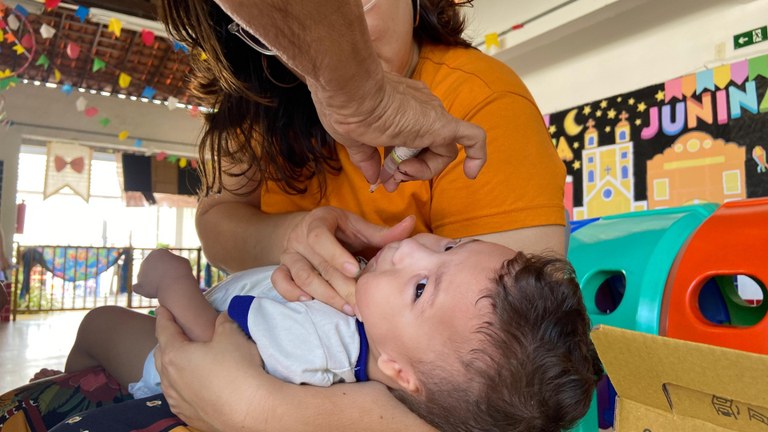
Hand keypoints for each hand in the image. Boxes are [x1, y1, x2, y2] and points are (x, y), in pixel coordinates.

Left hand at [133, 250, 193, 298]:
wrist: (175, 285)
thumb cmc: (181, 272)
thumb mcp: (182, 262)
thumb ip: (174, 261)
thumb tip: (170, 265)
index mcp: (157, 252)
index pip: (162, 260)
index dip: (170, 266)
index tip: (176, 271)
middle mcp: (146, 260)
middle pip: (153, 268)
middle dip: (159, 274)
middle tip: (169, 280)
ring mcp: (140, 272)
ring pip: (146, 278)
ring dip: (152, 282)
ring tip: (163, 287)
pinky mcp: (139, 285)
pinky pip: (137, 288)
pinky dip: (140, 289)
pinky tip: (145, 291)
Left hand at [154, 307, 264, 431]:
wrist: (252, 409)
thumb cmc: (238, 369)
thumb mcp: (232, 335)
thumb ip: (223, 322)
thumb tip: (222, 318)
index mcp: (175, 355)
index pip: (164, 330)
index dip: (163, 316)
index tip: (162, 308)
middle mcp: (170, 379)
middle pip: (161, 354)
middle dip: (166, 341)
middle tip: (175, 332)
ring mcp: (177, 400)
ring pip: (167, 378)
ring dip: (171, 365)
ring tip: (183, 358)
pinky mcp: (188, 415)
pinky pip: (177, 396)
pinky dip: (180, 385)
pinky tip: (191, 384)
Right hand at [271, 208, 413, 314]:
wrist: (307, 230)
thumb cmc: (339, 230)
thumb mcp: (357, 227)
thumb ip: (382, 232)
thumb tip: (411, 224)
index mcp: (319, 222)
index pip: (321, 237)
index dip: (336, 255)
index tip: (356, 271)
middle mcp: (300, 238)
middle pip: (318, 265)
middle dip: (341, 286)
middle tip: (361, 304)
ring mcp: (289, 255)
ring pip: (302, 277)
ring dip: (324, 295)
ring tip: (346, 309)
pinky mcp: (282, 269)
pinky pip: (279, 282)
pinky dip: (290, 292)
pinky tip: (308, 301)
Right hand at [309, 71, 485, 187]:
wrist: (348, 91)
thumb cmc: (345, 108)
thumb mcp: (355, 139)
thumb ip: (368, 159)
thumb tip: (374, 178)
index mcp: (402, 107)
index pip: (409, 140)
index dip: (398, 163)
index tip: (383, 176)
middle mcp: (421, 108)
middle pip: (427, 147)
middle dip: (410, 169)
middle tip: (391, 178)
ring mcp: (433, 115)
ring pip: (443, 150)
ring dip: (423, 170)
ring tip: (401, 172)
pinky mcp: (442, 125)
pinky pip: (472, 139)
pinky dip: (477, 155)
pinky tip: (471, 174)